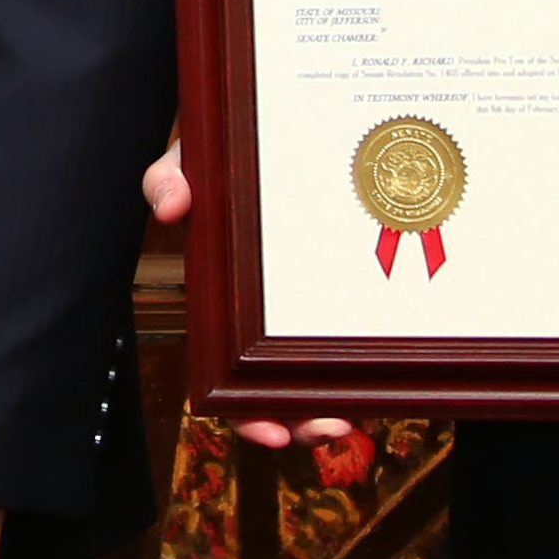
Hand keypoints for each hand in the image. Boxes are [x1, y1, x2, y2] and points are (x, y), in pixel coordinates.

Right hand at [133, 147, 353, 448]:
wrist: (291, 124)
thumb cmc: (236, 152)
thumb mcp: (198, 158)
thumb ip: (173, 175)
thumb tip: (171, 208)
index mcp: (231, 298)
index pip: (232, 374)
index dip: (247, 414)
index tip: (272, 434)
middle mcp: (271, 314)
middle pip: (283, 391)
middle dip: (302, 422)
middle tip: (326, 430)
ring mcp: (316, 304)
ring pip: (324, 375)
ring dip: (338, 405)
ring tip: (353, 418)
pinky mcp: (356, 288)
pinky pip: (364, 342)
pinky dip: (373, 369)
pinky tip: (388, 380)